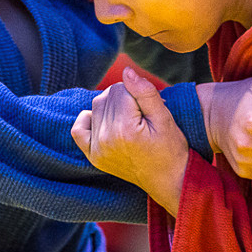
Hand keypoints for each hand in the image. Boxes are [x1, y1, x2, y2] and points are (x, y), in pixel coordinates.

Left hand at [73, 67, 190, 213]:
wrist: (170, 180)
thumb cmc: (172, 149)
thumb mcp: (165, 118)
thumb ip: (145, 92)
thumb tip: (127, 70)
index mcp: (125, 129)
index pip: (122, 88)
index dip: (139, 92)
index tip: (152, 108)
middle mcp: (106, 139)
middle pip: (108, 95)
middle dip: (126, 98)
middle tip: (144, 115)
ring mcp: (97, 149)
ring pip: (96, 106)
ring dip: (113, 106)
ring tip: (131, 120)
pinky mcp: (93, 156)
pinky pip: (79, 128)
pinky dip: (89, 119)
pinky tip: (105, 122)